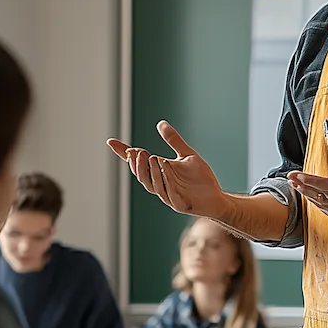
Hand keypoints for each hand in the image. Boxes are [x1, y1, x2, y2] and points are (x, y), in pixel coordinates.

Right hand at [107, 123, 226, 217]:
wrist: (216, 197)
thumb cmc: (201, 179)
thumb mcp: (187, 155)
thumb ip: (174, 141)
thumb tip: (160, 123)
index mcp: (159, 173)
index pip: (138, 164)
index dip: (124, 154)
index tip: (111, 142)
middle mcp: (160, 185)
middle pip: (142, 176)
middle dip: (137, 164)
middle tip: (137, 151)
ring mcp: (169, 196)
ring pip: (154, 185)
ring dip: (151, 171)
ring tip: (151, 156)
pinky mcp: (180, 205)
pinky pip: (170, 194)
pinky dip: (167, 181)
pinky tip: (166, 169)